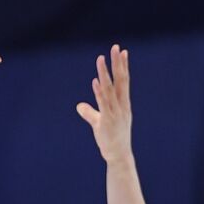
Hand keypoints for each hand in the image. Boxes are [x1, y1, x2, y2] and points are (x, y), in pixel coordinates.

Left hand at [76, 44, 132, 162]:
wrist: (118, 155)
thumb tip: (79, 106)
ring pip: (110, 89)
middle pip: (120, 80)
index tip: (123, 51)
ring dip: (104, 73)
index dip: (123, 66)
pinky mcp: (108, 120)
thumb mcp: (99, 123)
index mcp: (123, 103)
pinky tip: (95, 80)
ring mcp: (116, 112)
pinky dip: (99, 91)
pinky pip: (103, 103)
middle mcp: (121, 105)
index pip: (124, 81)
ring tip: (100, 58)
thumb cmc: (111, 139)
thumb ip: (90, 113)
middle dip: (117, 63)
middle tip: (116, 47)